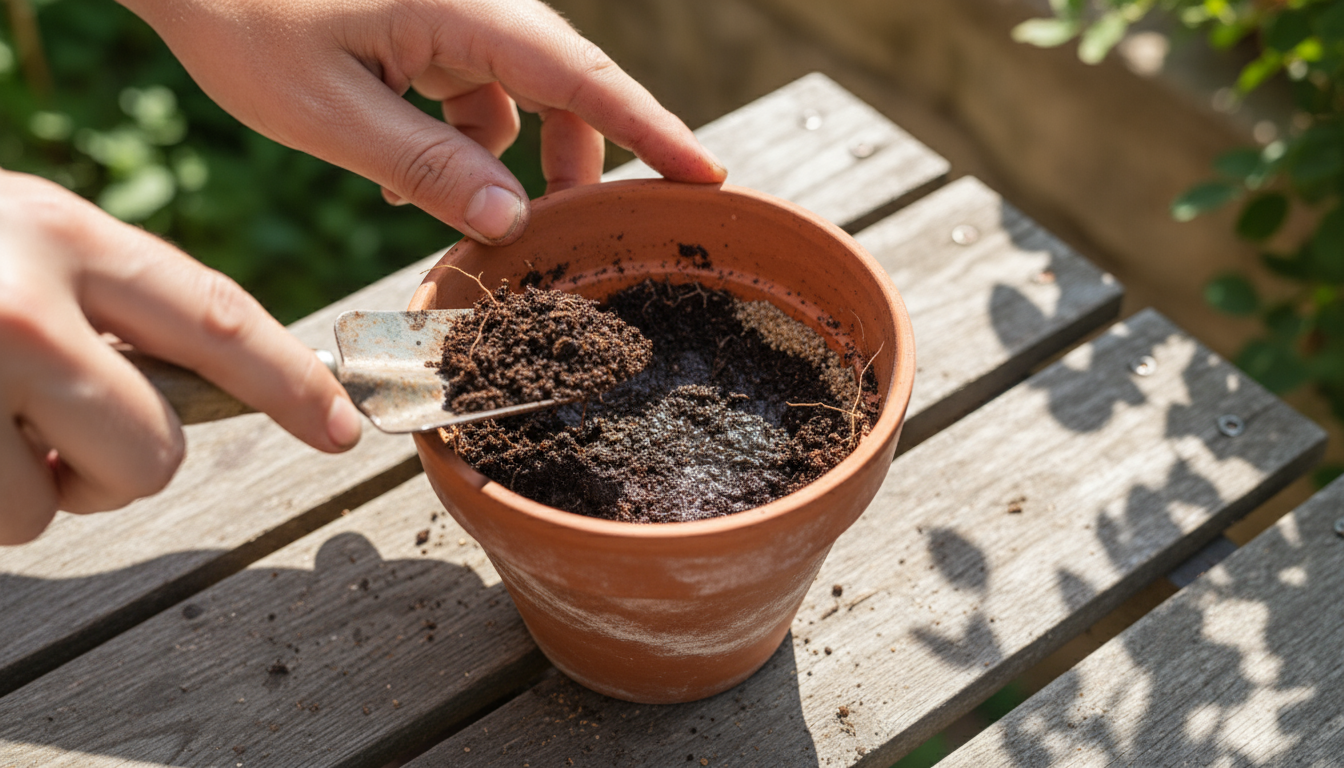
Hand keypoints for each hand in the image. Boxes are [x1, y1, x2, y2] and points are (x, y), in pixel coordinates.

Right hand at [0, 171, 360, 544]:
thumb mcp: (13, 246)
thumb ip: (102, 300)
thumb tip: (191, 389)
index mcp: (63, 236)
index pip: (216, 318)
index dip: (290, 382)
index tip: (343, 428)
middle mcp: (27, 301)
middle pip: (160, 446)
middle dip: (119, 471)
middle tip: (47, 441)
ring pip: (75, 497)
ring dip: (36, 487)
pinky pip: (7, 522)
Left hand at [121, 0, 727, 243]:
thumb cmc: (240, 16)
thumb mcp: (328, 110)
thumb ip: (427, 166)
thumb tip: (514, 222)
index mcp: (465, 8)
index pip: (585, 76)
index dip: (653, 131)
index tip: (708, 178)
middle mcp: (477, 5)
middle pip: (568, 91)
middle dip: (578, 169)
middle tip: (579, 243)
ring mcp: (456, 14)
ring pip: (526, 99)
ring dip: (514, 165)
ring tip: (473, 223)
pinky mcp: (432, 28)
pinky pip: (478, 95)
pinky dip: (465, 144)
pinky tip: (414, 181)